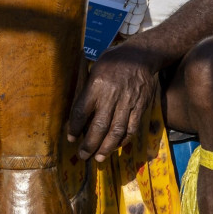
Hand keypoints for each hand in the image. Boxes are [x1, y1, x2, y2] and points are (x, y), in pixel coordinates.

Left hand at [68, 42, 162, 161]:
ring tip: (99, 158)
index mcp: (96, 86)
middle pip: (98, 126)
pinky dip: (123, 140)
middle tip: (83, 156)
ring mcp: (128, 102)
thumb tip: (78, 114)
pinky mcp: (140, 106)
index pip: (81, 112)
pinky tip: (116, 146)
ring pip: (116, 131)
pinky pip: (132, 128)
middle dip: (89, 144)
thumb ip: (87, 91)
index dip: (74, 128)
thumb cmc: (113, 62)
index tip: (70, 138)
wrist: (141, 55)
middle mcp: (111, 96)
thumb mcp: (95, 69)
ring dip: (106, 147)